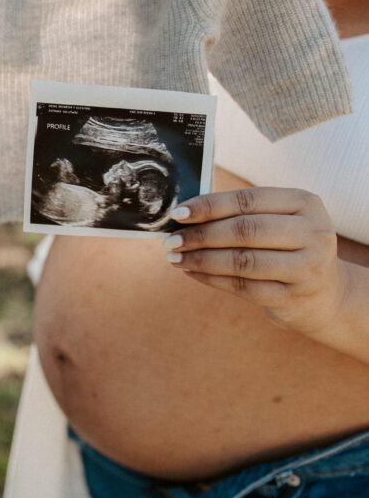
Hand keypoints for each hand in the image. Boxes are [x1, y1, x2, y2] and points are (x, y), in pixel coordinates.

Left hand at [163, 187, 347, 337]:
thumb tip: (187, 214)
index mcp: (305, 203)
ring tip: (176, 258)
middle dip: (200, 235)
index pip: (248, 200)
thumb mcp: (280, 221)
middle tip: (171, 239)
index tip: (178, 213)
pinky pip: (242, 286)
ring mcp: (307, 267)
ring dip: (201, 259)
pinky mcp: (294, 297)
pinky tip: (192, 272)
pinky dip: (211, 279)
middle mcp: (313, 233)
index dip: (209, 206)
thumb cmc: (290, 248)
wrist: (326, 295)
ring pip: (241, 261)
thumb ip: (243, 214)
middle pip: (243, 231)